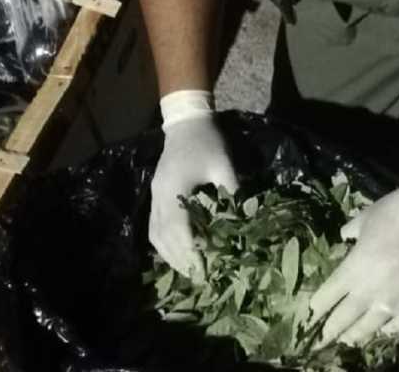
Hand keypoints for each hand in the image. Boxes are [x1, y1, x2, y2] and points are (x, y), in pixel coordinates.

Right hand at [150, 90, 238, 280]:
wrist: (186, 121)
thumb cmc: (207, 142)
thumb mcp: (224, 164)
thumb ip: (232, 192)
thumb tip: (244, 220)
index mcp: (174, 189)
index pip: (179, 230)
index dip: (190, 254)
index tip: (203, 272)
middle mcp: (159, 197)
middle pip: (163, 238)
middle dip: (179, 261)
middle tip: (198, 278)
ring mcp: (154, 196)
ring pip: (155, 235)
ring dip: (169, 256)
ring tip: (188, 270)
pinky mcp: (155, 195)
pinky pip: (154, 227)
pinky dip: (164, 244)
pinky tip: (177, 253)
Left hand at [309, 170, 398, 346]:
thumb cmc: (395, 211)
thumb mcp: (364, 219)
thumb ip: (350, 234)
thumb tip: (345, 240)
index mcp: (352, 270)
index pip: (327, 297)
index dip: (317, 306)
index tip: (312, 312)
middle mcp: (369, 291)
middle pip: (344, 318)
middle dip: (331, 330)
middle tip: (323, 338)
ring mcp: (394, 300)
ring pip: (369, 327)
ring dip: (355, 335)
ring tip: (348, 340)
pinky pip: (394, 320)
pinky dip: (384, 326)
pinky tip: (380, 328)